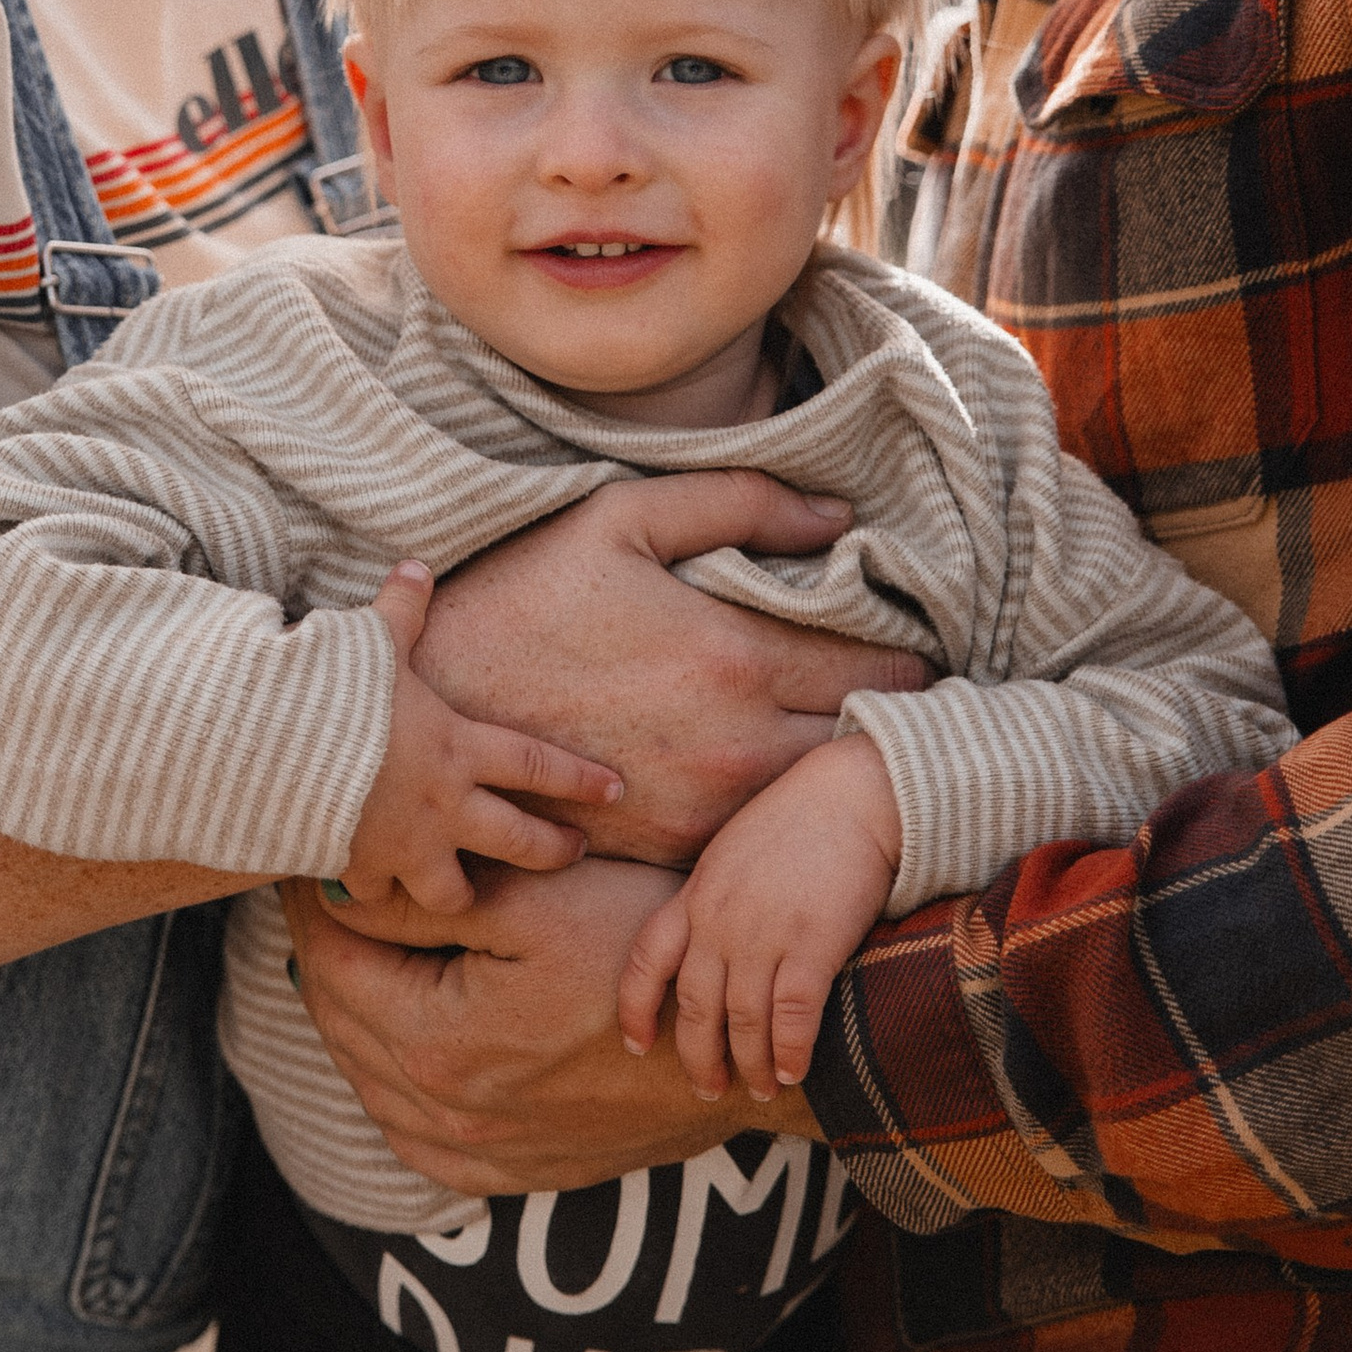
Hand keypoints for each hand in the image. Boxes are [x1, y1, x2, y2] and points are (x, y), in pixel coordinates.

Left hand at [285, 860, 818, 1196]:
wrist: (731, 1043)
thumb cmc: (640, 952)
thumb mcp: (534, 902)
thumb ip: (422, 904)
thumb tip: (334, 892)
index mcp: (436, 1041)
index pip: (334, 965)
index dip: (315, 905)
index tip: (311, 861)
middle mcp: (442, 1112)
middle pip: (341, 1025)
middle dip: (326, 956)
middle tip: (323, 898)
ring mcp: (476, 1152)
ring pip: (369, 1083)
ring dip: (353, 1018)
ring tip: (358, 957)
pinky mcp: (510, 1170)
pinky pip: (415, 1141)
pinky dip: (391, 1090)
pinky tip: (399, 1049)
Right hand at [341, 565, 621, 915]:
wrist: (272, 748)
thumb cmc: (332, 689)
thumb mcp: (373, 639)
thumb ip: (401, 609)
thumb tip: (415, 566)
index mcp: (459, 747)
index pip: (538, 765)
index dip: (580, 779)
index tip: (616, 789)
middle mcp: (444, 805)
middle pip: (520, 842)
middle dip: (553, 851)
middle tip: (577, 853)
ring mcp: (403, 845)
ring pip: (454, 892)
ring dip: (460, 893)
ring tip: (465, 892)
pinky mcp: (358, 866)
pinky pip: (376, 894)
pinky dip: (376, 893)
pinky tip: (374, 887)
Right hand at [415, 475, 932, 867]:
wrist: (434, 707)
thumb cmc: (527, 596)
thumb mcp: (623, 518)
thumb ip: (740, 503)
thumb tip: (839, 517)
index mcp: (735, 657)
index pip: (879, 670)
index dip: (910, 658)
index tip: (917, 647)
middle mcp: (734, 746)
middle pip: (862, 741)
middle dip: (889, 716)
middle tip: (897, 692)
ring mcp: (703, 808)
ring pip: (817, 796)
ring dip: (838, 765)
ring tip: (846, 732)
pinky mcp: (670, 847)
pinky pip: (761, 834)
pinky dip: (780, 807)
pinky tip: (775, 776)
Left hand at [618, 733, 900, 1102]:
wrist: (856, 792)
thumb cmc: (802, 818)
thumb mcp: (734, 852)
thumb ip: (716, 898)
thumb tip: (714, 945)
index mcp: (697, 893)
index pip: (646, 959)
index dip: (635, 1008)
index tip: (636, 1044)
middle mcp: (721, 919)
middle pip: (695, 1007)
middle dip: (698, 1057)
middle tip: (709, 1087)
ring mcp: (764, 933)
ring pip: (743, 1021)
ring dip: (751, 1063)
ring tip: (760, 1087)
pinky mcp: (813, 943)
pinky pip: (793, 1015)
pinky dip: (790, 1051)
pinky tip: (794, 1071)